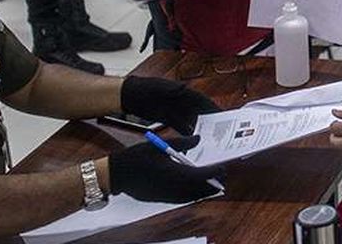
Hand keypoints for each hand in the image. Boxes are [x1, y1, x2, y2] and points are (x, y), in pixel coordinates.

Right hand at [106, 135, 225, 203]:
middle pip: (201, 189)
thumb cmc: (138, 157)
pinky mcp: (163, 200)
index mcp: (174, 173)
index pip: (201, 175)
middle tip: (222, 173)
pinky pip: (184, 200)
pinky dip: (193, 194)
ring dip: (205, 190)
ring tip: (212, 179)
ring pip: (194, 196)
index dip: (215, 172)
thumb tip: (198, 139)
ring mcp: (168, 196)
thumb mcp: (159, 144)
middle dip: (213, 182)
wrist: (117, 175)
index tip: (224, 166)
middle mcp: (173, 188)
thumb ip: (182, 143)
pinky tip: (195, 185)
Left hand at [121, 76, 221, 134]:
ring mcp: (175, 110)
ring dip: (199, 128)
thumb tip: (183, 88)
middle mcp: (181, 101)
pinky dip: (187, 132)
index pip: (201, 100)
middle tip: (220, 131)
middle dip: (209, 120)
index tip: (222, 116)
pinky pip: (181, 126)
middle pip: (199, 112)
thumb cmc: (143, 87)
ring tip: (208, 139)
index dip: (213, 107)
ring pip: (191, 120)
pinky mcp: (168, 117)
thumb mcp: (157, 87)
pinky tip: (192, 141)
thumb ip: (170, 88)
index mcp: (182, 92)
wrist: (129, 95)